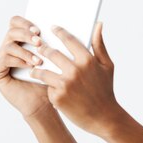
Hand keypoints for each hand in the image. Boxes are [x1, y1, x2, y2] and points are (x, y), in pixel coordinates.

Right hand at [0, 15, 54, 117]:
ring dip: (25, 51)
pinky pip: (3, 59)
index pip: (16, 22)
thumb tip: (61, 27)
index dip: (25, 22)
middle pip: (11, 30)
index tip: (39, 29)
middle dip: (26, 34)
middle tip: (39, 41)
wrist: (44, 103)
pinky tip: (30, 67)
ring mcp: (0, 60)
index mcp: (20, 42)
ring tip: (38, 61)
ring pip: (8, 45)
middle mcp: (7, 49)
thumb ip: (52, 42)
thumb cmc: (49, 81)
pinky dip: (18, 61)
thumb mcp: (53, 59)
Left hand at [29, 21, 123, 136]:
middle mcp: (75, 71)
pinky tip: (44, 85)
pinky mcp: (57, 97)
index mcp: (88, 60)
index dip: (59, 32)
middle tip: (39, 47)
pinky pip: (46, 86)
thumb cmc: (105, 90)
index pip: (68, 40)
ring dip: (37, 68)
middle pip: (51, 53)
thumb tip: (98, 25)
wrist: (104, 117)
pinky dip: (46, 86)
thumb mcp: (107, 66)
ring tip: (35, 67)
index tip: (52, 28)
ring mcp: (65, 84)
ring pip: (42, 70)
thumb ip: (99, 45)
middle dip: (43, 49)